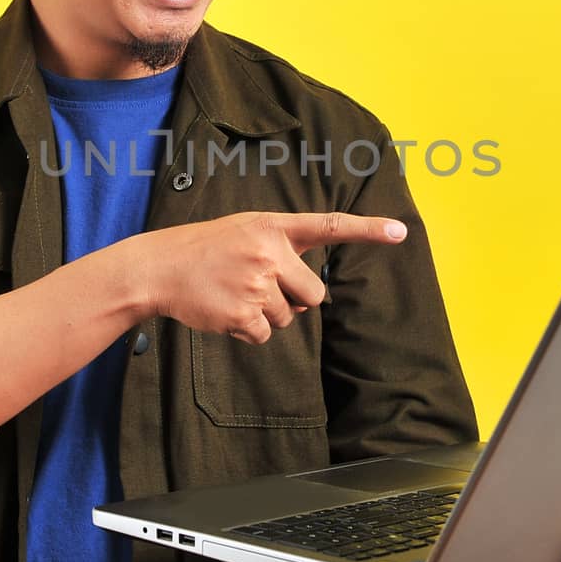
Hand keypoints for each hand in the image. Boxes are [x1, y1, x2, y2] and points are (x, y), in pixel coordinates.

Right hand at [135, 211, 407, 343]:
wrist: (159, 267)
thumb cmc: (206, 250)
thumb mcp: (246, 231)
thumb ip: (282, 248)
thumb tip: (311, 298)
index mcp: (273, 227)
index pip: (330, 226)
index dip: (368, 230)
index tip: (401, 231)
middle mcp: (270, 252)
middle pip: (314, 296)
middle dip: (295, 300)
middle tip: (260, 287)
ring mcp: (257, 284)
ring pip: (289, 318)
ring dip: (266, 314)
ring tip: (234, 294)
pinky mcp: (244, 313)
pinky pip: (266, 335)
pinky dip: (249, 330)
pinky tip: (226, 311)